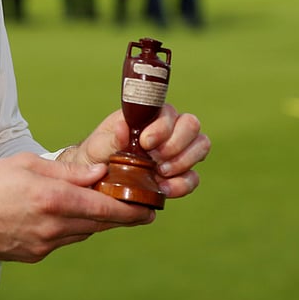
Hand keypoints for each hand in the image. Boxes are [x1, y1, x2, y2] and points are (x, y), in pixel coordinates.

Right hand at [0, 152, 154, 269]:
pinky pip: (63, 242)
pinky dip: (70, 229)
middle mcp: (53, 225)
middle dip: (119, 216)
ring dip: (94, 221)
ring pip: (82, 233)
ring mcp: (44, 244)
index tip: (148, 209)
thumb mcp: (27, 164)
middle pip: (98, 224)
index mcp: (53, 198)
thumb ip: (67, 171)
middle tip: (136, 208)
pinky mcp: (35, 255)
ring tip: (100, 207)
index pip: (104, 207)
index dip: (130, 210)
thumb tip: (98, 172)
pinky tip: (64, 216)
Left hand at [59, 105, 209, 199]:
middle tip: (156, 160)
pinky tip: (163, 189)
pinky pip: (194, 176)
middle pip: (192, 124)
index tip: (146, 142)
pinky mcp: (180, 173)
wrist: (97, 180)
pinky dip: (183, 184)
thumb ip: (111, 137)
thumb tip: (123, 127)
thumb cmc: (97, 154)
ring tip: (161, 173)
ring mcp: (177, 150)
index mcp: (147, 116)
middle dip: (176, 144)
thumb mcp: (98, 145)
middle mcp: (168, 129)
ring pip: (201, 145)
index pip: (168, 111)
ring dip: (183, 161)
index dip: (163, 126)